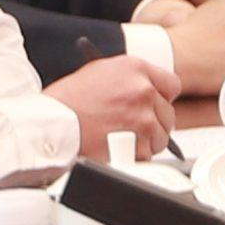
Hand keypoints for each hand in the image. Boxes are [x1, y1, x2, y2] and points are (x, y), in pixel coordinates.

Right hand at [47, 52, 175, 158]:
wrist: (51, 124)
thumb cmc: (66, 101)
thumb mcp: (99, 73)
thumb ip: (128, 79)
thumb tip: (147, 89)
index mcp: (135, 69)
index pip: (172, 84)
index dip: (163, 98)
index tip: (157, 105)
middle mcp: (143, 90)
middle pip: (167, 113)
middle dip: (153, 122)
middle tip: (133, 128)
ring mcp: (143, 117)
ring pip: (161, 136)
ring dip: (145, 141)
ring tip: (121, 139)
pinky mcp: (139, 142)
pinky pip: (149, 153)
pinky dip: (135, 156)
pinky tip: (117, 149)